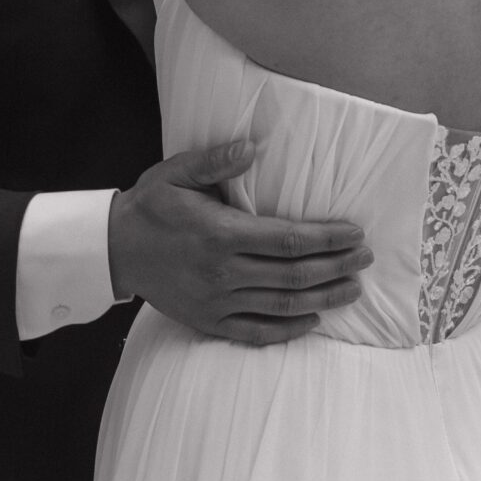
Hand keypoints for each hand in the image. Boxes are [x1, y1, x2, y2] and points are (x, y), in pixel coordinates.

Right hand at [108, 141, 370, 345]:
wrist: (115, 249)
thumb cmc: (151, 206)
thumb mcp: (177, 172)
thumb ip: (216, 160)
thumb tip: (253, 147)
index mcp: (220, 234)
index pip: (288, 240)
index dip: (327, 238)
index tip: (354, 233)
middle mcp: (223, 272)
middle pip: (294, 275)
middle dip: (336, 266)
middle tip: (365, 258)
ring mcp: (217, 302)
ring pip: (282, 305)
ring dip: (323, 298)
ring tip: (353, 289)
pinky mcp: (209, 321)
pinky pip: (257, 332)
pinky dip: (289, 329)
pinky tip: (313, 319)